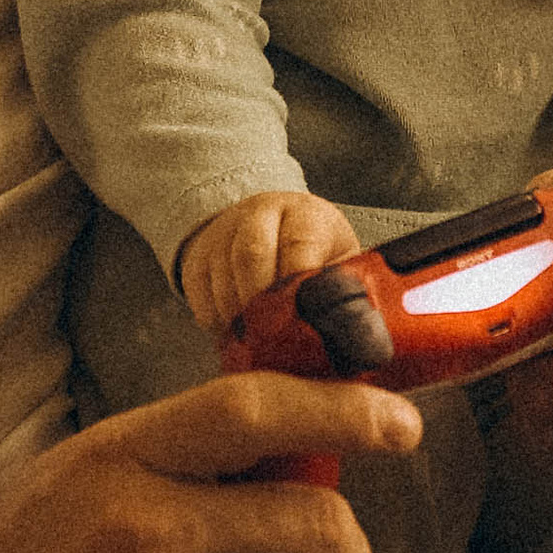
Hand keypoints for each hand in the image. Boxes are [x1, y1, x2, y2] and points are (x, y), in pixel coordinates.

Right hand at [178, 190, 364, 332]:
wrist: (268, 226)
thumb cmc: (315, 252)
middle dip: (262, 303)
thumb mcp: (338, 257)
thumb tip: (355, 329)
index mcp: (304, 213)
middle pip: (250, 256)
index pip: (297, 244)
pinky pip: (200, 296)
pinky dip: (218, 322)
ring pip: (222, 278)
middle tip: (276, 337)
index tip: (302, 318)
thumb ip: (345, 286)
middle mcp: (259, 213)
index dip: (296, 283)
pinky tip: (239, 331)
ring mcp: (223, 232)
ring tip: (260, 340)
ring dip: (240, 318)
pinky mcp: (198, 256)